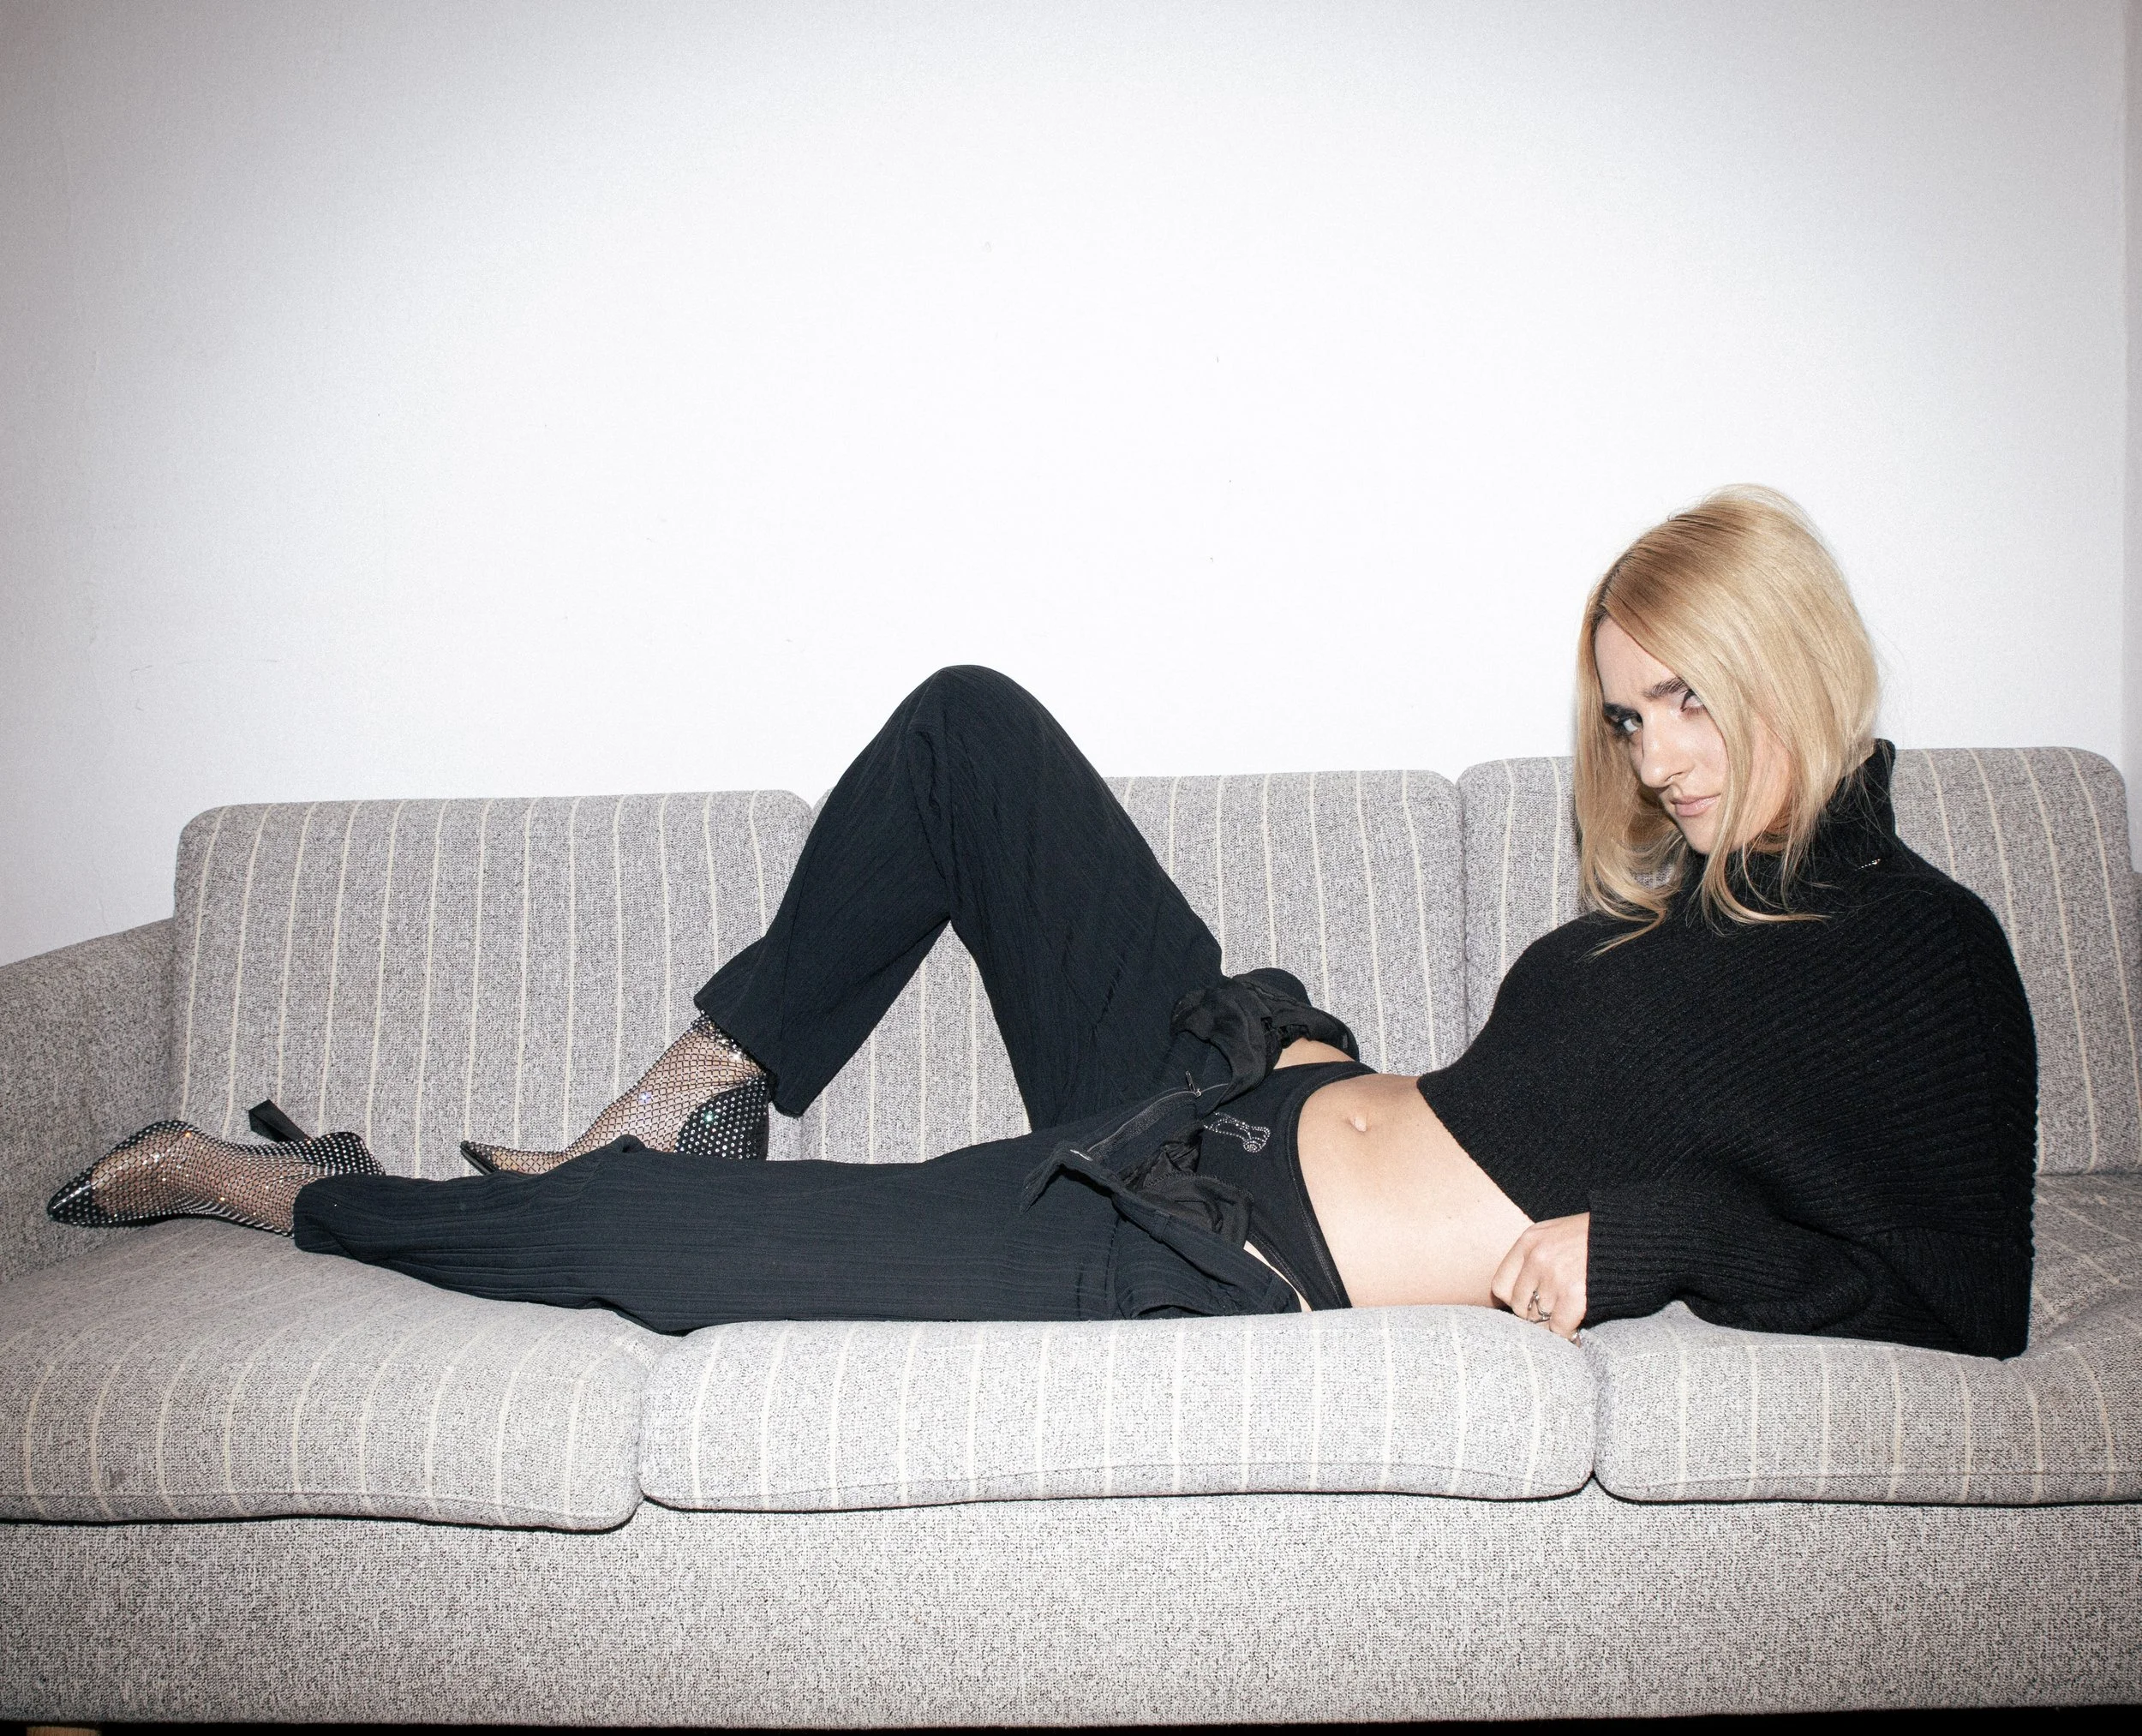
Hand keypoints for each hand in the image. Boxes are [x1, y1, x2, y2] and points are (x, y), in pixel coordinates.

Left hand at [1490, 1213, 1588, 1341]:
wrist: (1635, 1234)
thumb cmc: (1597, 1237)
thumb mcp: (1558, 1234)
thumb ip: (1537, 1257)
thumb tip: (1522, 1295)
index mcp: (1530, 1241)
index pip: (1500, 1286)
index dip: (1515, 1301)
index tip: (1530, 1307)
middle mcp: (1538, 1258)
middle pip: (1519, 1306)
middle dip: (1534, 1316)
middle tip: (1551, 1319)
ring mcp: (1555, 1276)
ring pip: (1538, 1320)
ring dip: (1551, 1326)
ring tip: (1565, 1324)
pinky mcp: (1576, 1294)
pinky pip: (1559, 1328)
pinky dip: (1568, 1334)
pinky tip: (1576, 1331)